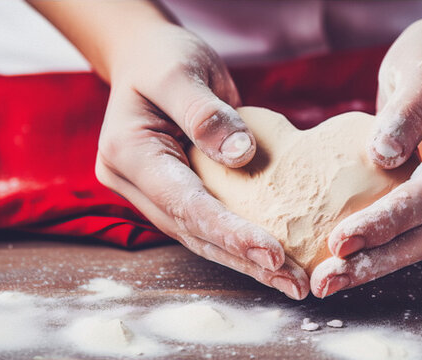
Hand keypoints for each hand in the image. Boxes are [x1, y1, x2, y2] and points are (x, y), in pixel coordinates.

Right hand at [91, 22, 308, 298]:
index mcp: (127, 153)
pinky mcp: (176, 194)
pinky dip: (241, 244)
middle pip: (194, 232)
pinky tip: (275, 262)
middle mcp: (134, 183)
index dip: (228, 230)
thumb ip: (205, 112)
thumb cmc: (162, 58)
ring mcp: (153, 193)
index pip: (184, 202)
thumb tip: (241, 155)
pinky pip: (209, 225)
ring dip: (246, 263)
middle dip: (245, 260)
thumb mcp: (180, 71)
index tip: (271, 252)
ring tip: (293, 282)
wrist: (144, 57)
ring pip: (201, 238)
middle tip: (294, 283)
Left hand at [310, 15, 421, 297]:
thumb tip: (382, 157)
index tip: (341, 240)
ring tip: (330, 281)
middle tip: (327, 281)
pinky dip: (385, 247)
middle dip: (380, 260)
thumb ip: (408, 109)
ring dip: (379, 264)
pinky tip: (348, 260)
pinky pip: (420, 228)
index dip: (390, 219)